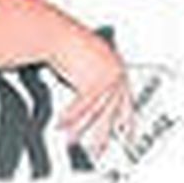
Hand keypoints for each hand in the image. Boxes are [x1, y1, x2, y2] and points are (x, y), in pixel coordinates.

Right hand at [50, 24, 133, 159]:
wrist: (57, 32)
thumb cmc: (67, 42)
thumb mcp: (84, 62)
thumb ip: (88, 80)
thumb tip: (86, 99)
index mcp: (117, 68)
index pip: (126, 101)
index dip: (126, 120)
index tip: (126, 134)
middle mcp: (116, 73)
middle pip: (111, 111)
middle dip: (103, 133)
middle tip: (99, 150)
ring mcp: (106, 77)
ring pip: (97, 111)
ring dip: (82, 129)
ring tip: (73, 142)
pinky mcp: (92, 80)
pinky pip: (83, 105)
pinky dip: (71, 116)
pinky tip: (62, 124)